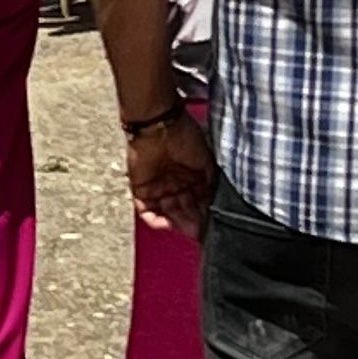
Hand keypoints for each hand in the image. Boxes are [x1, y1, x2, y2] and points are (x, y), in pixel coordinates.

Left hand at [125, 111, 211, 234]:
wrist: (158, 125)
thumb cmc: (184, 136)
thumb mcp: (206, 161)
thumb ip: (212, 182)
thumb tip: (216, 204)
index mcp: (191, 178)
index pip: (199, 203)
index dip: (206, 215)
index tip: (213, 227)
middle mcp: (176, 184)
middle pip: (185, 211)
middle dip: (194, 223)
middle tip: (203, 233)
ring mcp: (158, 188)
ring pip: (169, 214)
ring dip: (178, 223)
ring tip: (190, 230)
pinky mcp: (141, 189)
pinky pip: (147, 211)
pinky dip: (156, 220)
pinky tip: (168, 224)